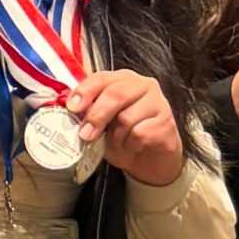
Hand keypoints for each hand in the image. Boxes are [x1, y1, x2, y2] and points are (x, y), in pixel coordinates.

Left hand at [64, 68, 182, 186]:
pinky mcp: (166, 121)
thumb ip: (88, 114)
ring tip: (119, 142)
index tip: (72, 108)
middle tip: (86, 134)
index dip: (85, 91)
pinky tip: (135, 146)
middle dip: (97, 115)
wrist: (150, 159)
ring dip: (116, 137)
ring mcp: (158, 101)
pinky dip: (131, 145)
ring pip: (127, 118)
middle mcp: (142, 85)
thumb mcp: (100, 125)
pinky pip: (140, 134)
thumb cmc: (122, 137)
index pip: (101, 78)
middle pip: (116, 94)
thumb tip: (72, 114)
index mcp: (122, 80)